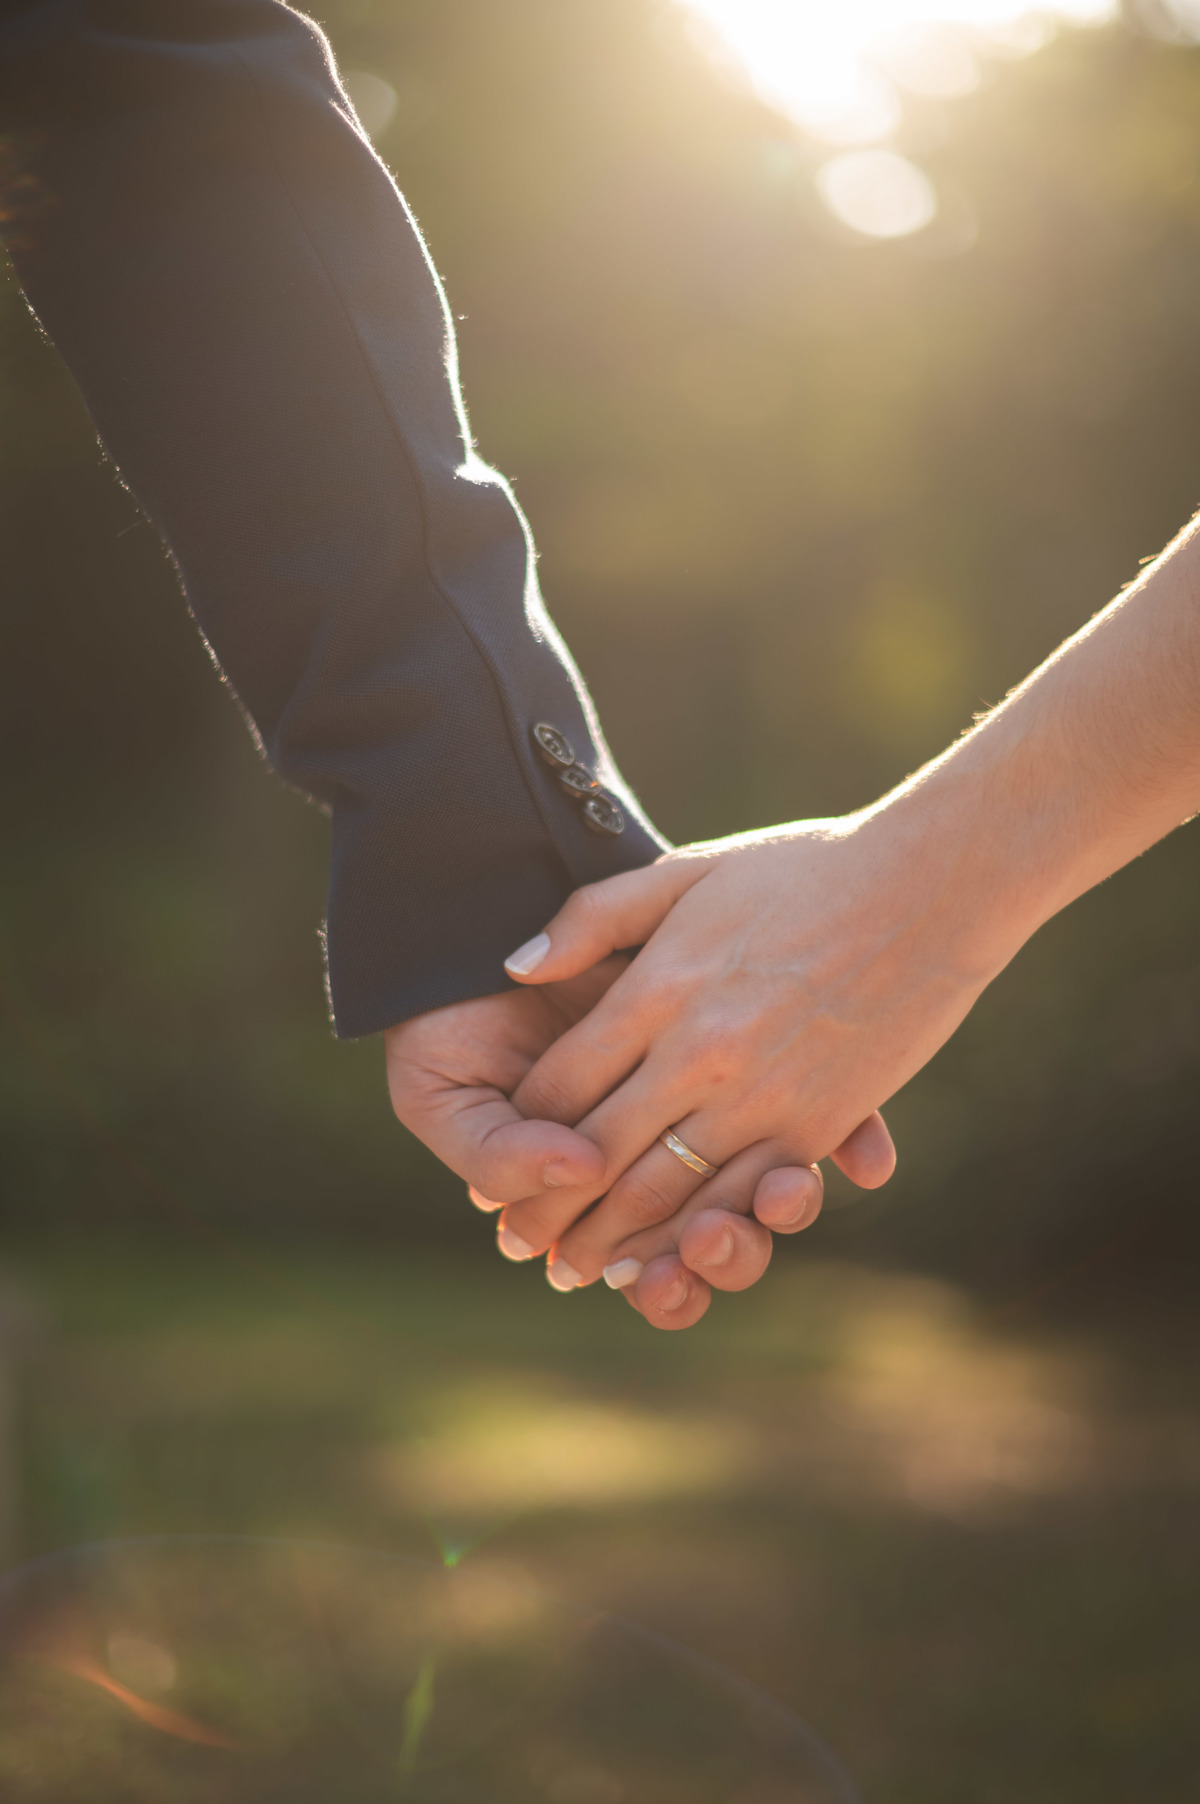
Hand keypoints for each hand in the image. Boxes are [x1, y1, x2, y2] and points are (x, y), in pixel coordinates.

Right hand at [383, 960, 834, 1329]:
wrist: (473, 932)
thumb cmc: (449, 1032)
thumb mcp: (443, 1099)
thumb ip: (492, 1153)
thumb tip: (578, 1172)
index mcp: (599, 1196)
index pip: (651, 1266)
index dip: (667, 1288)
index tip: (660, 1283)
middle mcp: (665, 1164)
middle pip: (724, 1243)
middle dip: (729, 1258)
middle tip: (715, 1243)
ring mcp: (712, 1112)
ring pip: (772, 1192)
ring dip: (782, 1210)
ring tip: (780, 1192)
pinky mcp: (750, 1049)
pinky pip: (820, 1117)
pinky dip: (847, 1142)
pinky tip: (862, 1155)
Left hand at [497, 812, 986, 1282]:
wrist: (929, 884)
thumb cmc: (803, 868)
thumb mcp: (685, 873)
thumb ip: (592, 918)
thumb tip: (517, 964)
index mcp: (657, 987)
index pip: (562, 1083)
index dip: (524, 1131)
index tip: (499, 1162)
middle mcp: (700, 1051)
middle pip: (599, 1153)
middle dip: (550, 1209)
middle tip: (515, 1246)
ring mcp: (762, 1094)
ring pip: (666, 1192)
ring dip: (615, 1240)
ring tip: (578, 1269)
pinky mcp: (817, 1123)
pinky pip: (742, 1195)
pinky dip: (697, 1234)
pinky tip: (669, 1256)